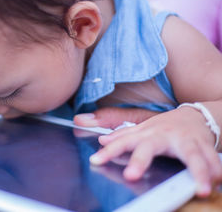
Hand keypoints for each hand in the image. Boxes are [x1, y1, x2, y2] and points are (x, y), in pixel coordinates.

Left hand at [87, 107, 221, 196]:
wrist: (195, 116)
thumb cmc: (165, 126)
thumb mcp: (144, 129)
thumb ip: (124, 136)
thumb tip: (102, 140)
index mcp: (146, 133)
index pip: (123, 141)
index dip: (109, 151)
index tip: (95, 161)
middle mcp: (163, 135)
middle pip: (149, 147)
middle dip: (140, 160)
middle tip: (131, 176)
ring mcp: (184, 140)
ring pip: (190, 154)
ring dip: (197, 170)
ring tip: (201, 189)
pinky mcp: (204, 144)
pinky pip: (211, 157)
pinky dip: (215, 168)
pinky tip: (218, 180)